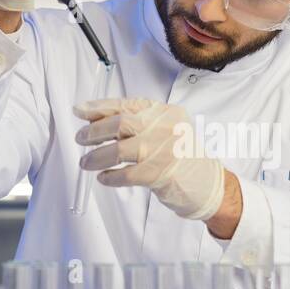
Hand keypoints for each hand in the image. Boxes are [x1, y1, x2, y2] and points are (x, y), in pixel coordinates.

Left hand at [74, 98, 225, 221]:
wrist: (209, 184)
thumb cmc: (183, 157)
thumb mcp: (165, 130)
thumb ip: (138, 124)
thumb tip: (98, 123)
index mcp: (165, 112)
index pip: (126, 104)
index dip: (99, 107)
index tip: (80, 110)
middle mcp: (166, 127)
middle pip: (120, 124)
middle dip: (94, 132)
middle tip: (81, 139)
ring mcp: (164, 150)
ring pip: (119, 150)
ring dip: (96, 157)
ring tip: (86, 162)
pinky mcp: (161, 174)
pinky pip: (126, 174)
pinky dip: (110, 177)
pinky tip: (104, 178)